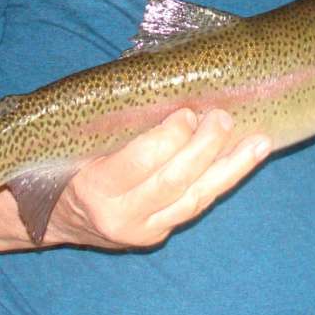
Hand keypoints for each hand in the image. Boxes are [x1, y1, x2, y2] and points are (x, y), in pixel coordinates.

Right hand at [47, 109, 270, 248]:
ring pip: (194, 199)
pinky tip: (244, 160)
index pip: (139, 163)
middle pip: (173, 181)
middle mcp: (118, 216)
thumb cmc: (66, 159)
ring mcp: (141, 230)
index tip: (187, 112)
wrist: (56, 214)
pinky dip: (221, 180)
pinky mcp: (157, 235)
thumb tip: (161, 78)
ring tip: (258, 142)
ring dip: (229, 168)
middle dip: (205, 149)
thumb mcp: (79, 137)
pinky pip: (195, 206)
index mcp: (94, 186)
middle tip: (223, 118)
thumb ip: (114, 118)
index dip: (168, 138)